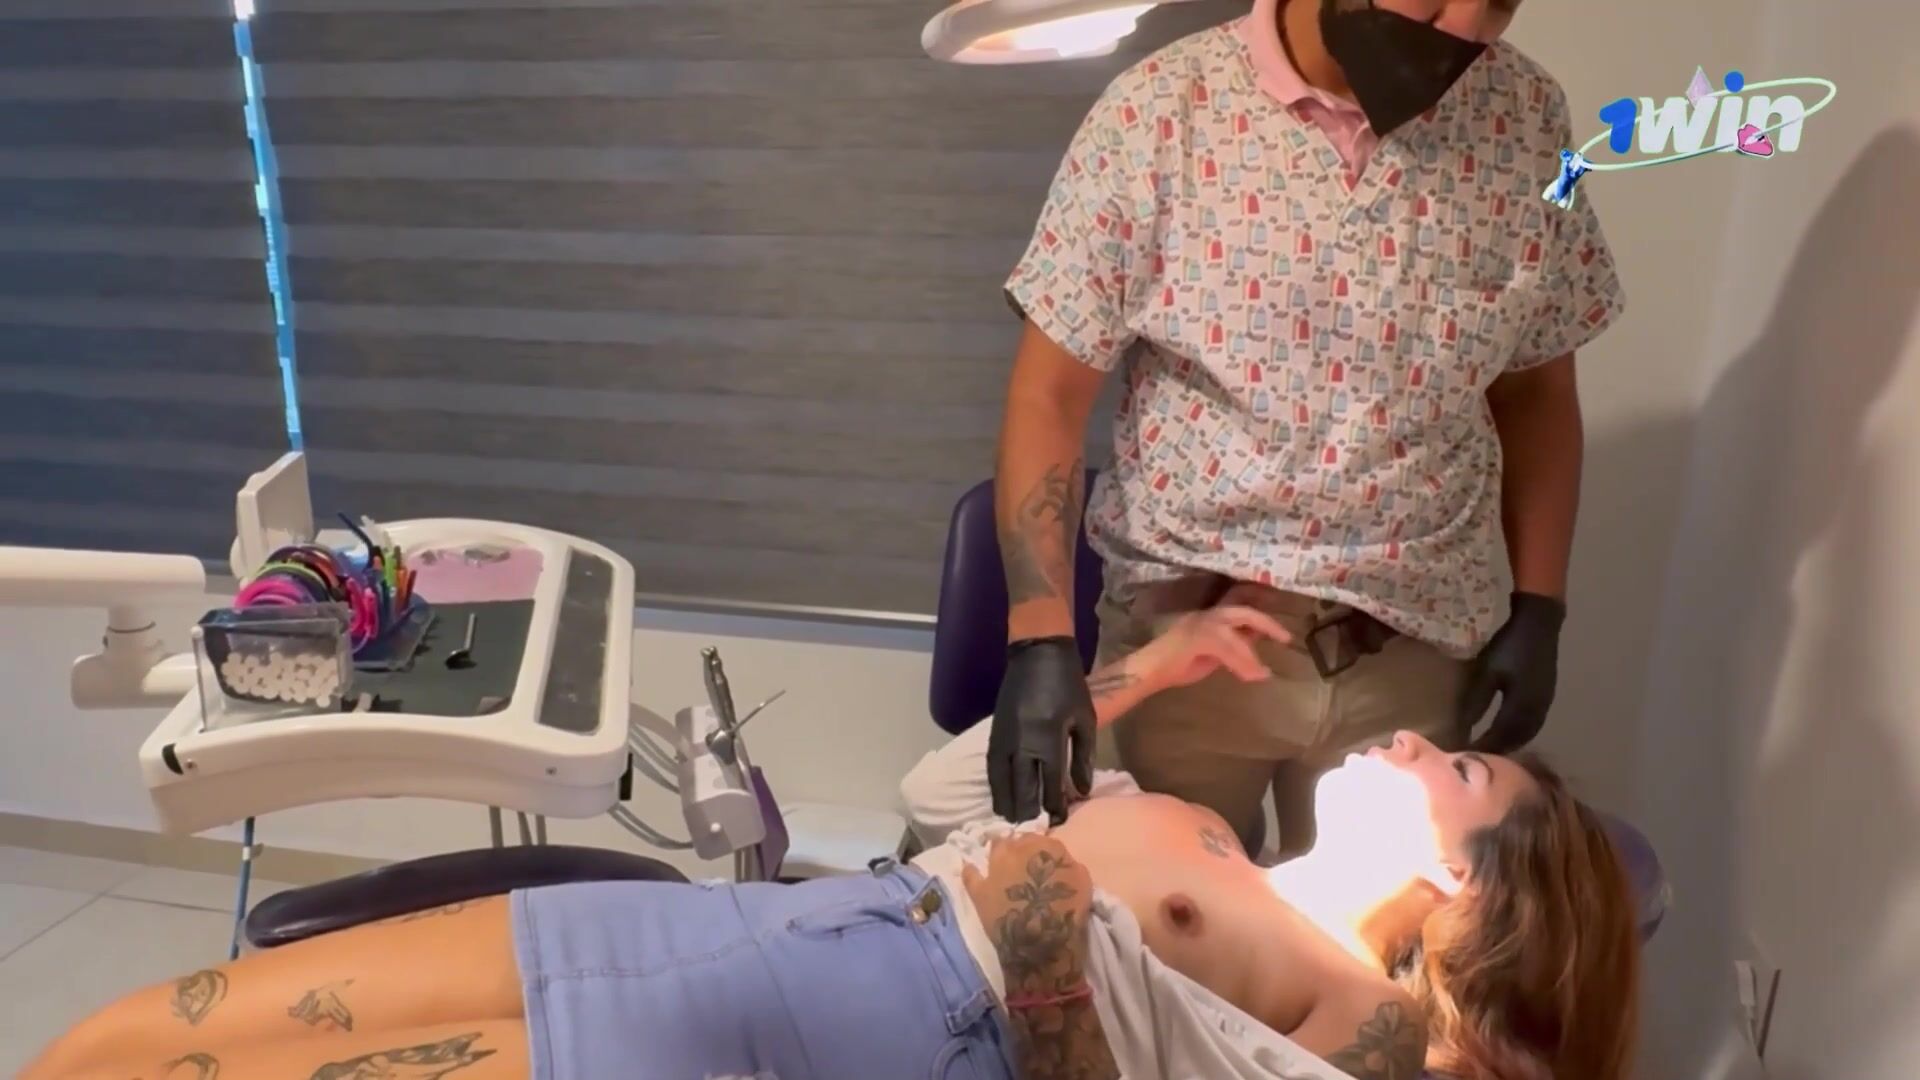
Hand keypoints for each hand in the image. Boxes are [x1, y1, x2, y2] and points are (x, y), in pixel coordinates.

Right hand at [990, 637, 1095, 824]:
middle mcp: (1021, 744)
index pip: (1049, 784)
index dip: (1055, 806)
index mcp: (1047, 740)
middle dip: (1028, 813)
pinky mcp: (993, 733)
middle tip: (1034, 832)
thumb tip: (1080, 791)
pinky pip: (992, 768)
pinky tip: (1001, 798)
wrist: (1037, 654)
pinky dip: (996, 786)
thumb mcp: (1085, 719)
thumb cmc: (1068, 685)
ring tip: (1013, 823)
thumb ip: (1082, 757)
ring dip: (1007, 805)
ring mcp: (1003, 739)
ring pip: (1001, 782)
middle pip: (1022, 789)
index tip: (1061, 821)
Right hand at [1134, 602, 1291, 691]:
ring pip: (1234, 635)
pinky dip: (1241, 663)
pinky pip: (1226, 649)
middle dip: (1266, 623)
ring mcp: (1199, 625)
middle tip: (1285, 637)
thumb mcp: (1211, 653)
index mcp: (1208, 617)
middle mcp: (1205, 616)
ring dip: (1250, 655)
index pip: (1238, 608)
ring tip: (1263, 673)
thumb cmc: (1174, 665)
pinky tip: (1250, 676)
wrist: (1148, 671)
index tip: (1280, 626)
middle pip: (1242, 612)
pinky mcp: (1196, 639)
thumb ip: (1230, 647)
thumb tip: (1253, 644)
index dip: (1260, 614)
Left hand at [1458, 592, 1566, 753]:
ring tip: (1484, 751)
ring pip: (1523, 737)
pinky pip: (1529, 728)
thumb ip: (1476, 702)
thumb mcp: (1488, 672)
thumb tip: (1462, 729)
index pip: (1500, 738)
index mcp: (1523, 706)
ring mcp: (1544, 707)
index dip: (1482, 749)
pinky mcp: (1544, 701)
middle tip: (1472, 759)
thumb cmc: (1510, 645)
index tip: (1462, 757)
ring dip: (1505, 746)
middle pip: (1515, 742)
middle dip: (1494, 753)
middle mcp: (1537, 712)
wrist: (1539, 624)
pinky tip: (1501, 736)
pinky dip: (1514, 736)